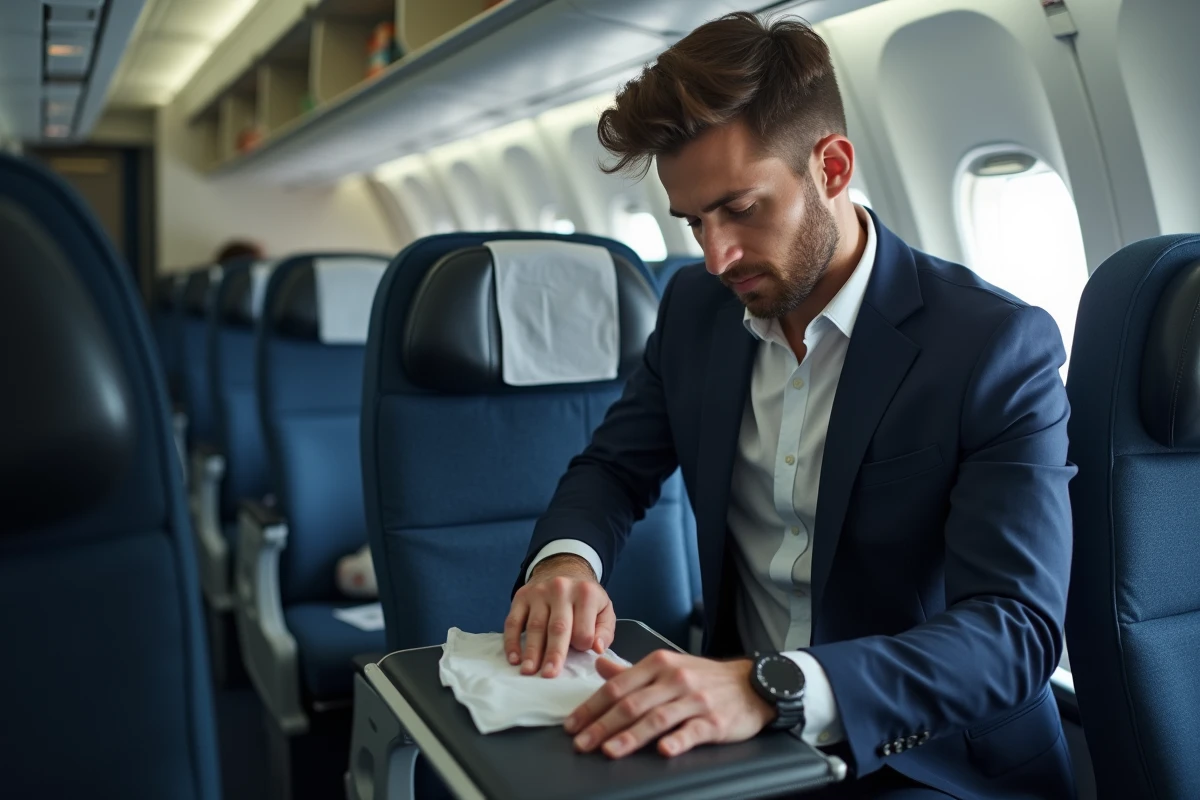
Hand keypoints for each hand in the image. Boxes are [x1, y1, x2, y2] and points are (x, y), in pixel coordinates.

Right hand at [504, 554, 615, 678]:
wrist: (563, 569)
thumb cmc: (585, 599)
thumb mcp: (604, 610)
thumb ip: (604, 632)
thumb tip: (596, 649)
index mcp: (586, 594)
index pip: (583, 629)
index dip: (582, 646)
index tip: (580, 653)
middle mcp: (561, 589)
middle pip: (558, 627)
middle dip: (554, 653)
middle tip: (549, 675)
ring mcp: (539, 592)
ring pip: (535, 626)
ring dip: (531, 651)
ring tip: (529, 671)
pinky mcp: (521, 596)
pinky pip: (513, 621)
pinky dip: (512, 641)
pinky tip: (514, 658)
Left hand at [565, 650, 775, 758]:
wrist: (752, 683)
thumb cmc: (705, 678)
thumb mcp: (668, 666)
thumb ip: (631, 671)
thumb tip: (599, 665)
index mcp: (659, 664)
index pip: (617, 686)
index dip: (592, 707)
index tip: (573, 724)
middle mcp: (675, 679)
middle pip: (632, 704)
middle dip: (603, 725)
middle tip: (582, 743)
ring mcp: (695, 700)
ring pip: (657, 718)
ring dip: (631, 736)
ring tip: (609, 750)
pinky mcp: (715, 721)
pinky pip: (693, 731)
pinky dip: (678, 740)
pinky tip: (663, 750)